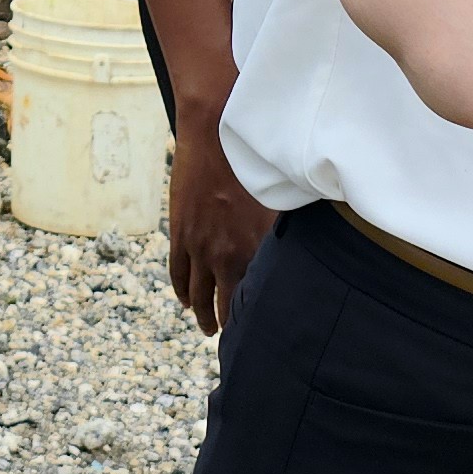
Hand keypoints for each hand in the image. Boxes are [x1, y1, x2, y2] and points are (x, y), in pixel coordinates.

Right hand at [165, 102, 276, 335]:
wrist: (217, 134)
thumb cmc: (256, 164)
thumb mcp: (279, 203)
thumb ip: (282, 234)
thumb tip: (295, 252)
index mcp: (254, 249)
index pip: (253, 299)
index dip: (254, 319)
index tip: (260, 331)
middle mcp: (225, 255)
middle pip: (224, 306)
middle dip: (227, 326)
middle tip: (231, 339)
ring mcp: (199, 246)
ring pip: (197, 295)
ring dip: (202, 314)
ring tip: (207, 326)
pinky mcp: (180, 232)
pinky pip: (178, 273)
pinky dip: (182, 291)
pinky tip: (187, 300)